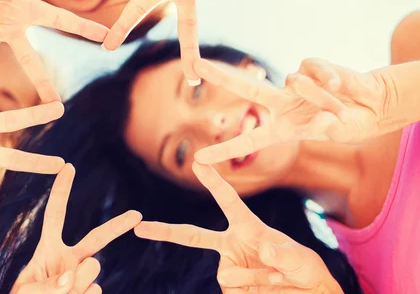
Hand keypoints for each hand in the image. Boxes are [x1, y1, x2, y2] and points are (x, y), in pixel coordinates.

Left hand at [13, 164, 141, 293]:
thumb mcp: (26, 291)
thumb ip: (45, 285)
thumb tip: (71, 279)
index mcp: (49, 249)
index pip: (55, 215)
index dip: (61, 191)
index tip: (68, 166)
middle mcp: (70, 258)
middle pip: (97, 238)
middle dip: (117, 225)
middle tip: (136, 215)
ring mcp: (82, 276)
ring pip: (92, 268)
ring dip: (77, 282)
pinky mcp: (91, 292)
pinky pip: (94, 292)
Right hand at [135, 163, 342, 293]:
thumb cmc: (304, 270)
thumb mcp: (301, 259)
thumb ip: (283, 254)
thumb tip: (263, 250)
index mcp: (247, 226)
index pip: (227, 200)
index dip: (212, 181)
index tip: (198, 162)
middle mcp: (232, 243)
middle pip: (192, 236)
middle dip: (164, 231)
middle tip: (139, 227)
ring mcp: (229, 266)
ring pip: (227, 274)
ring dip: (254, 278)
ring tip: (276, 278)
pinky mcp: (231, 288)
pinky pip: (232, 288)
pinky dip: (252, 288)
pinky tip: (268, 288)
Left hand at [193, 58, 389, 164]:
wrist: (373, 103)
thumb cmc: (352, 124)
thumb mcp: (339, 132)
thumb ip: (327, 126)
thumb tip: (312, 108)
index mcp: (283, 128)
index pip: (249, 141)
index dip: (224, 151)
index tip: (198, 160)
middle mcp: (282, 104)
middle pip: (247, 89)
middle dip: (221, 76)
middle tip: (196, 64)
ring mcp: (295, 85)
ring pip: (296, 82)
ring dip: (320, 95)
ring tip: (339, 104)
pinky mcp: (310, 67)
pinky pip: (311, 68)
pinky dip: (327, 77)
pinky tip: (340, 85)